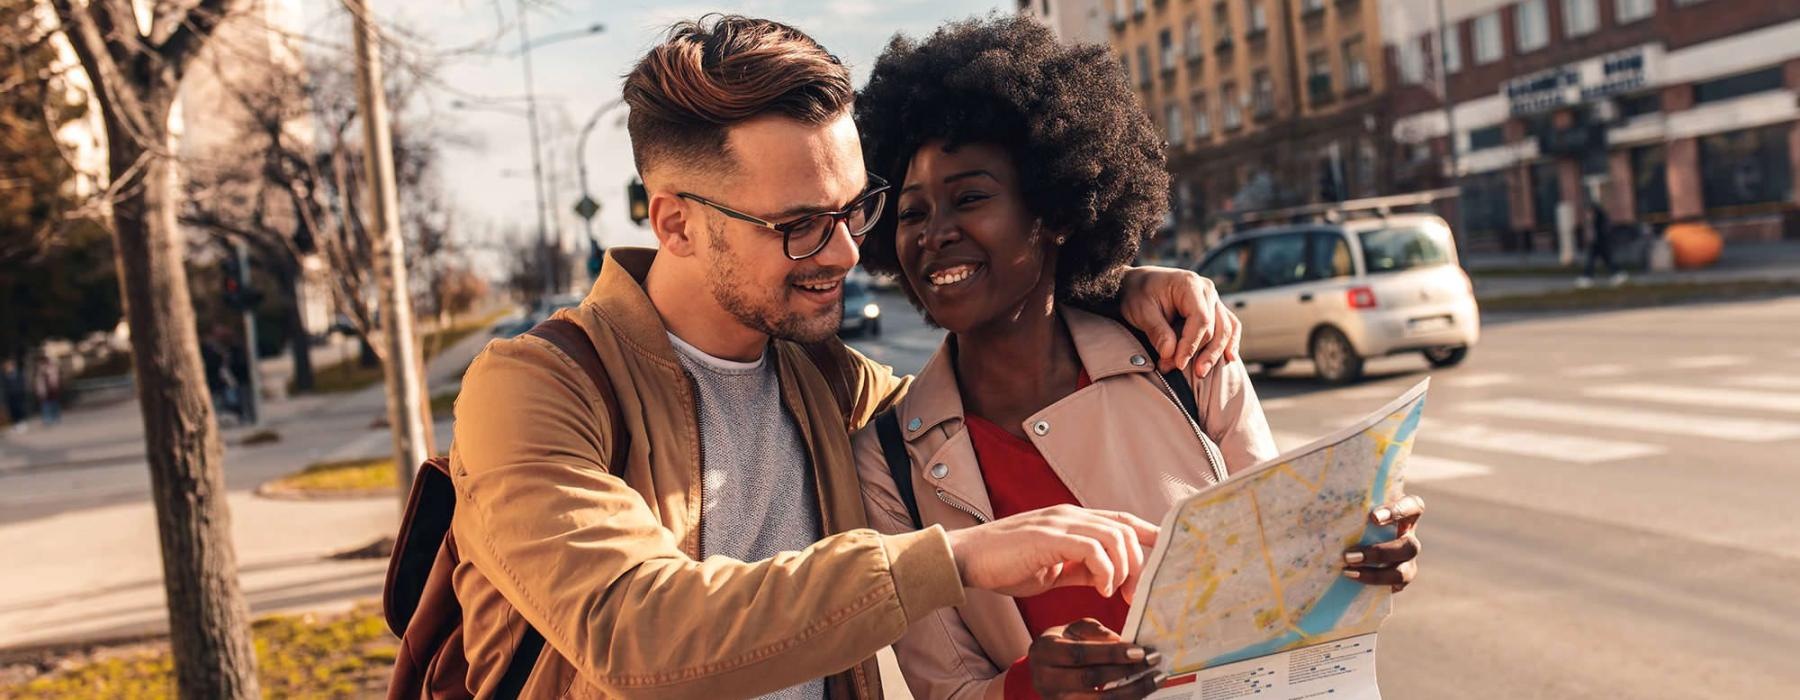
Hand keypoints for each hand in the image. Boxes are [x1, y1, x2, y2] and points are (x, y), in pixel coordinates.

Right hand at [945, 505, 1158, 598]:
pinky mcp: (1048, 536)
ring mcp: (1059, 523)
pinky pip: (1092, 548)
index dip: (1148, 537)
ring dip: (1126, 568)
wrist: (967, 559)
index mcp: (1073, 520)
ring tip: (1118, 593)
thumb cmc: (1005, 564)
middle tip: (1138, 593)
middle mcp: (1070, 515)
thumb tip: (1109, 579)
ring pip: (1115, 535)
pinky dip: (1105, 570)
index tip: (1163, 562)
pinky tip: (1102, 589)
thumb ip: (1081, 568)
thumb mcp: (1053, 569)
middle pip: (1126, 527)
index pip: (1122, 521)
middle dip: (1141, 561)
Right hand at [1028, 619, 1162, 699]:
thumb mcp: (1072, 629)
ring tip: (1156, 680)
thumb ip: (1094, 631)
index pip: (1080, 654)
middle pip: (1089, 679)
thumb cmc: (1062, 644)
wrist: (1042, 669)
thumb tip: (1119, 641)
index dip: (1110, 654)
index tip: (1140, 651)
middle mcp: (1046, 679)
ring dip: (1132, 691)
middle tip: (1153, 662)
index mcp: (1045, 651)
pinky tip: (1142, 692)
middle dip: (1125, 671)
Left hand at [1118, 266, 1241, 375]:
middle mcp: (1207, 290)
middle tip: (1177, 370)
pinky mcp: (1214, 309)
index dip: (1191, 344)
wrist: (1139, 285)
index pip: (1201, 319)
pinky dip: (1230, 342)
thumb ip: (1156, 331)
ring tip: (1200, 373)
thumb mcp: (1140, 311)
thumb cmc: (1138, 295)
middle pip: (1215, 327)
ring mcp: (1213, 299)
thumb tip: (1169, 353)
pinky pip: (1230, 326)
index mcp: (1189, 284)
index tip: (1177, 363)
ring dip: (1215, 353)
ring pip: (1225, 329)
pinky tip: (1229, 359)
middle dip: (1199, 353)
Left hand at [1342, 495, 1424, 590]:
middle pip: (1409, 546)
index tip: (1372, 518)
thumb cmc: (1350, 514)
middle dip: (1379, 553)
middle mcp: (1409, 536)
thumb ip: (1346, 502)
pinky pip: (1393, 587)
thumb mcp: (1353, 506)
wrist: (1349, 542)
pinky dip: (1373, 586)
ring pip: (1403, 572)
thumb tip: (1309, 496)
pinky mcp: (1399, 579)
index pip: (1412, 506)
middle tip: (1348, 556)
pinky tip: (1352, 581)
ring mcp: (1407, 561)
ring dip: (1375, 575)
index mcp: (1404, 513)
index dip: (1397, 512)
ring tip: (1346, 571)